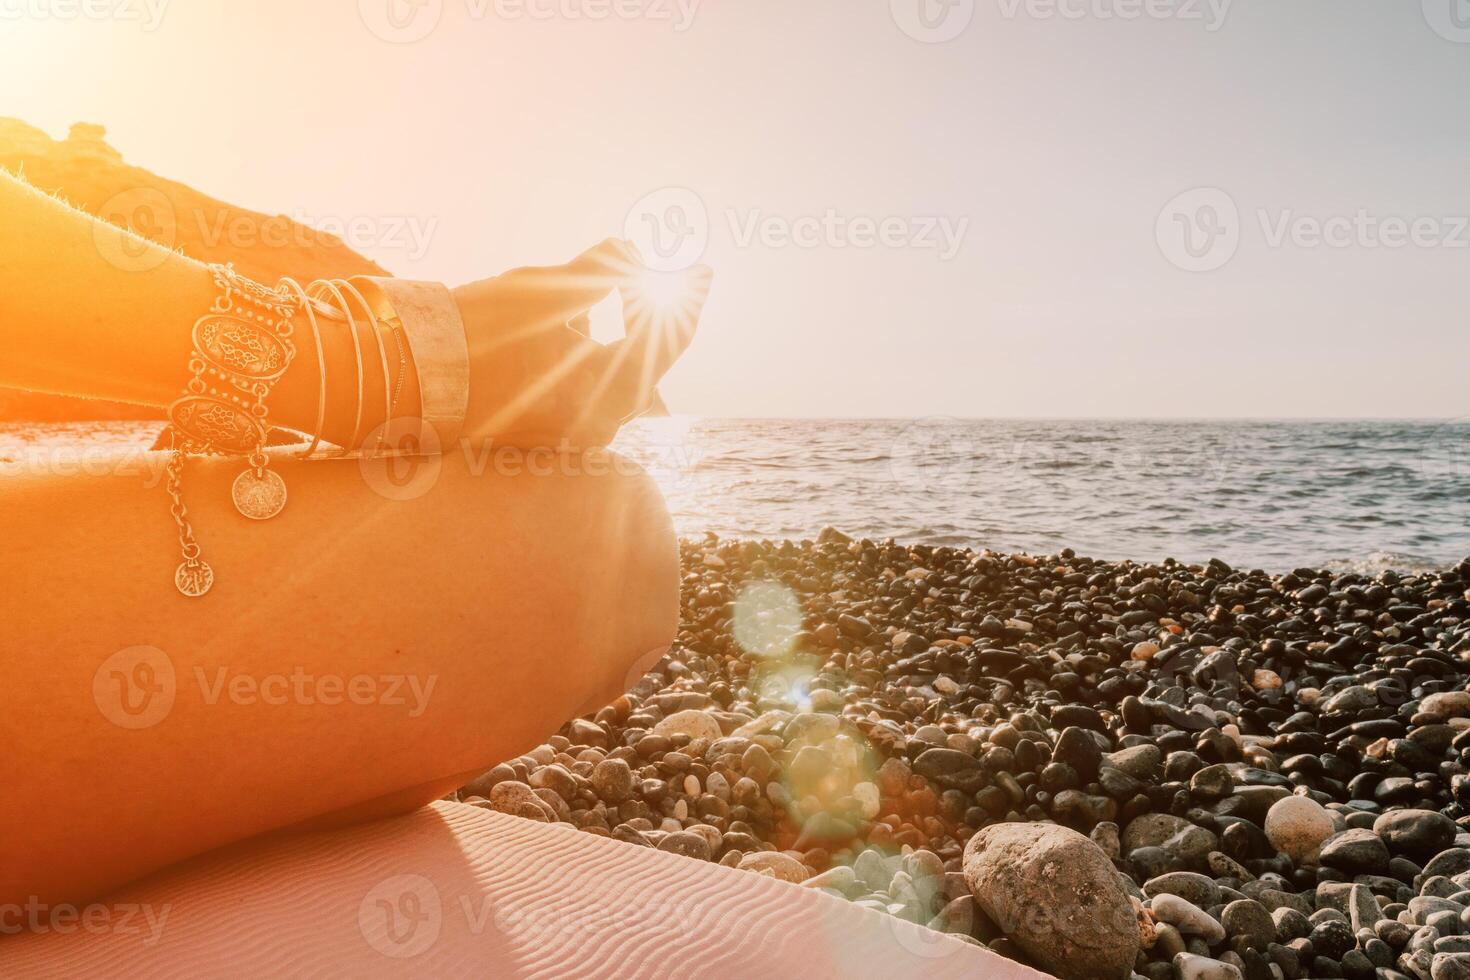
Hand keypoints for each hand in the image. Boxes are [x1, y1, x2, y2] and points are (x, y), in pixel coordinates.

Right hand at [451, 239, 711, 447]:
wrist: (407, 372)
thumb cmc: (475, 329)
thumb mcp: (547, 288)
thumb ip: (604, 268)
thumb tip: (638, 250)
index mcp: (602, 398)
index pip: (664, 341)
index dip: (687, 298)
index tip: (702, 267)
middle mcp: (594, 426)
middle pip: (647, 359)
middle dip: (661, 311)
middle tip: (682, 272)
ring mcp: (572, 433)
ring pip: (618, 372)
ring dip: (628, 328)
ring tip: (632, 285)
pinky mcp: (550, 428)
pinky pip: (590, 384)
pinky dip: (598, 349)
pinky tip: (592, 316)